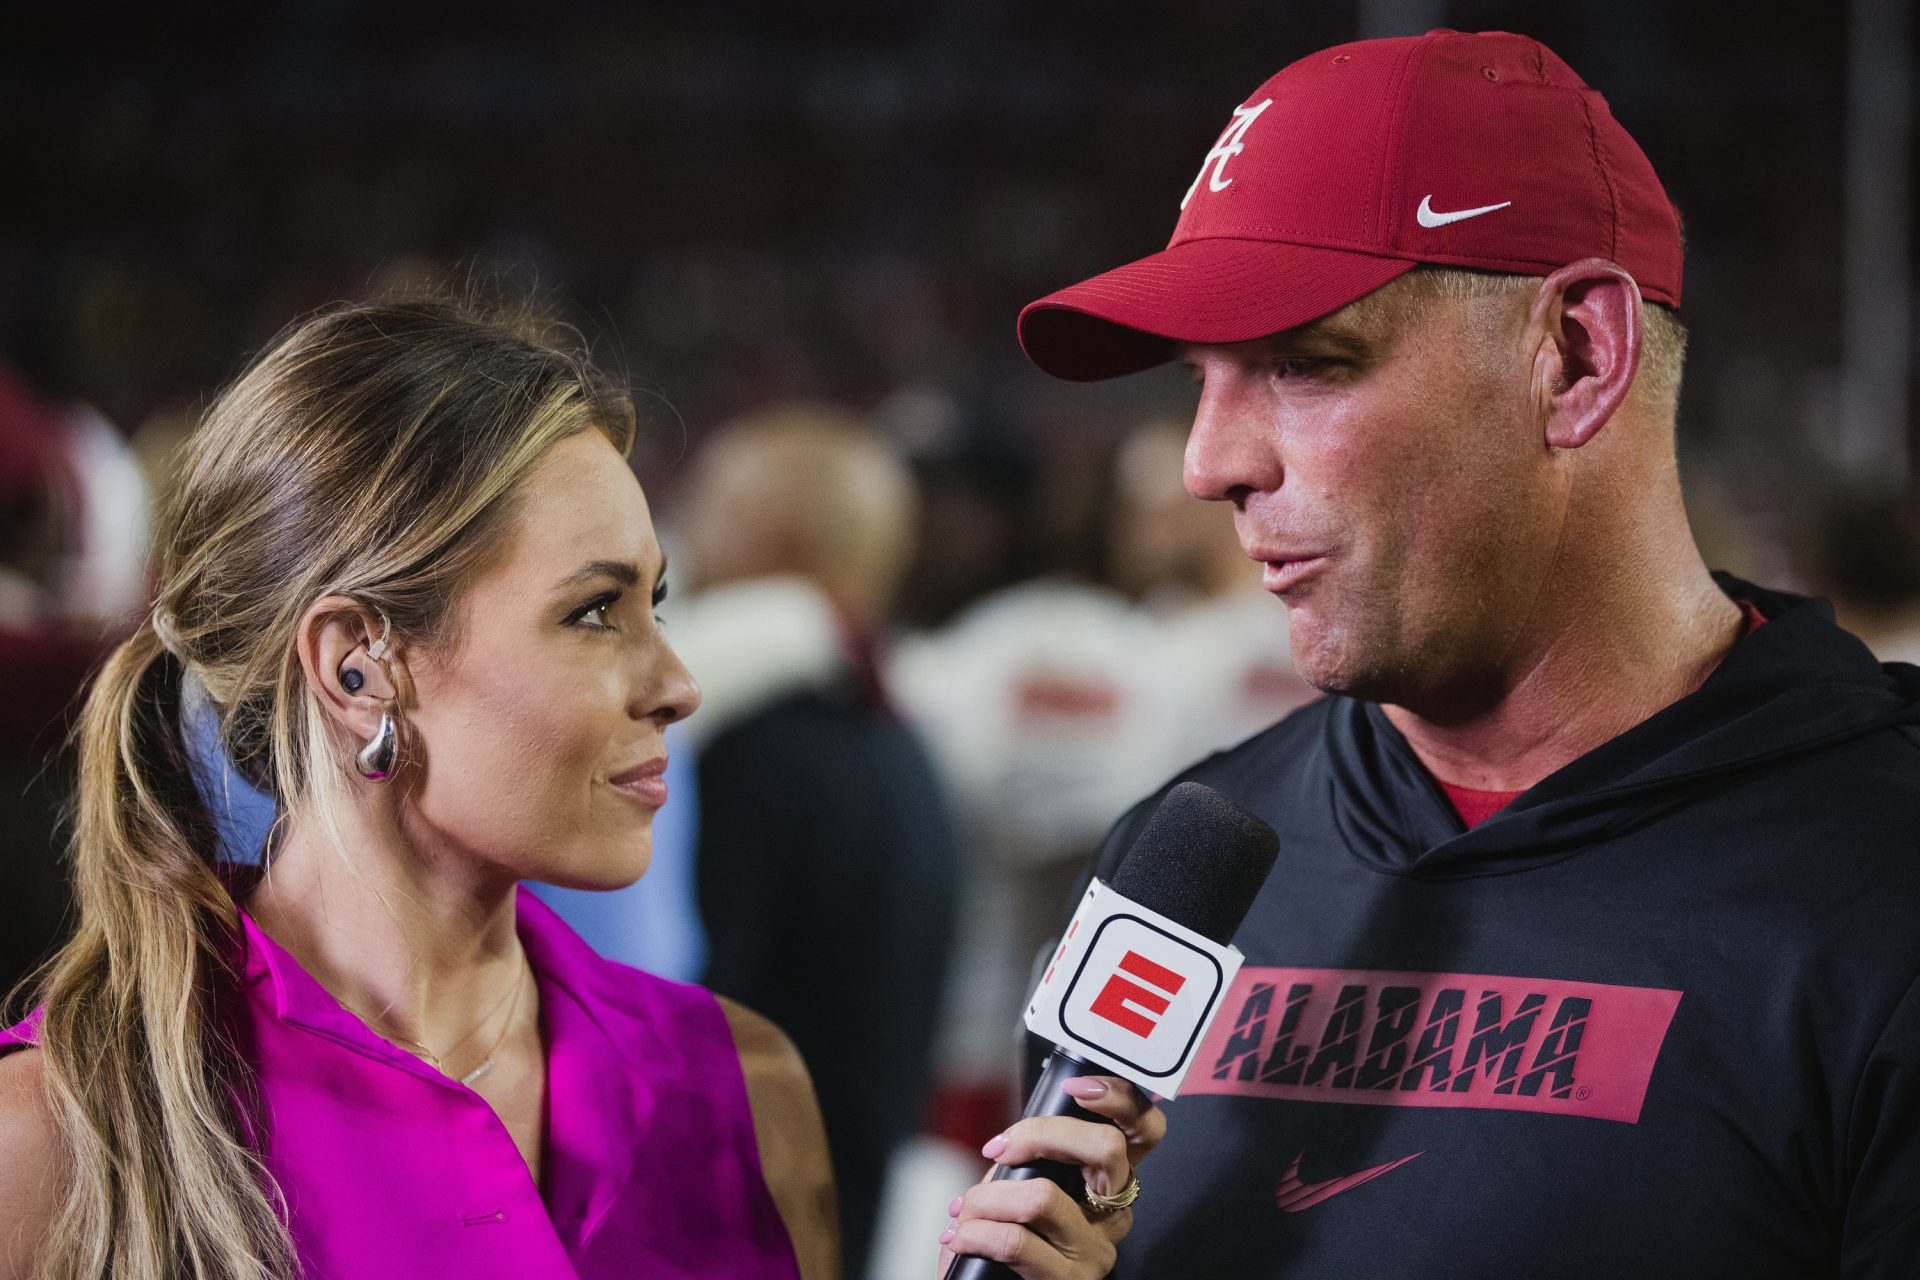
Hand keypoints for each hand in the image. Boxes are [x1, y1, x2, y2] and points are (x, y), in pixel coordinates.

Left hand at [936, 1076, 1165, 1279]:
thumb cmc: (1014, 1237)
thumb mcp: (1026, 1184)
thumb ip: (1033, 1157)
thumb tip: (1011, 1139)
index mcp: (1110, 1181)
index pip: (1143, 1130)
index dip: (1118, 1097)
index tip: (1073, 1087)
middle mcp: (1114, 1213)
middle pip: (1106, 1147)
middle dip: (1042, 1133)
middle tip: (1001, 1147)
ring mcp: (1095, 1249)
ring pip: (1044, 1195)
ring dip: (988, 1196)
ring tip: (965, 1208)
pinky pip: (1015, 1240)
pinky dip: (976, 1231)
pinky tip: (959, 1236)